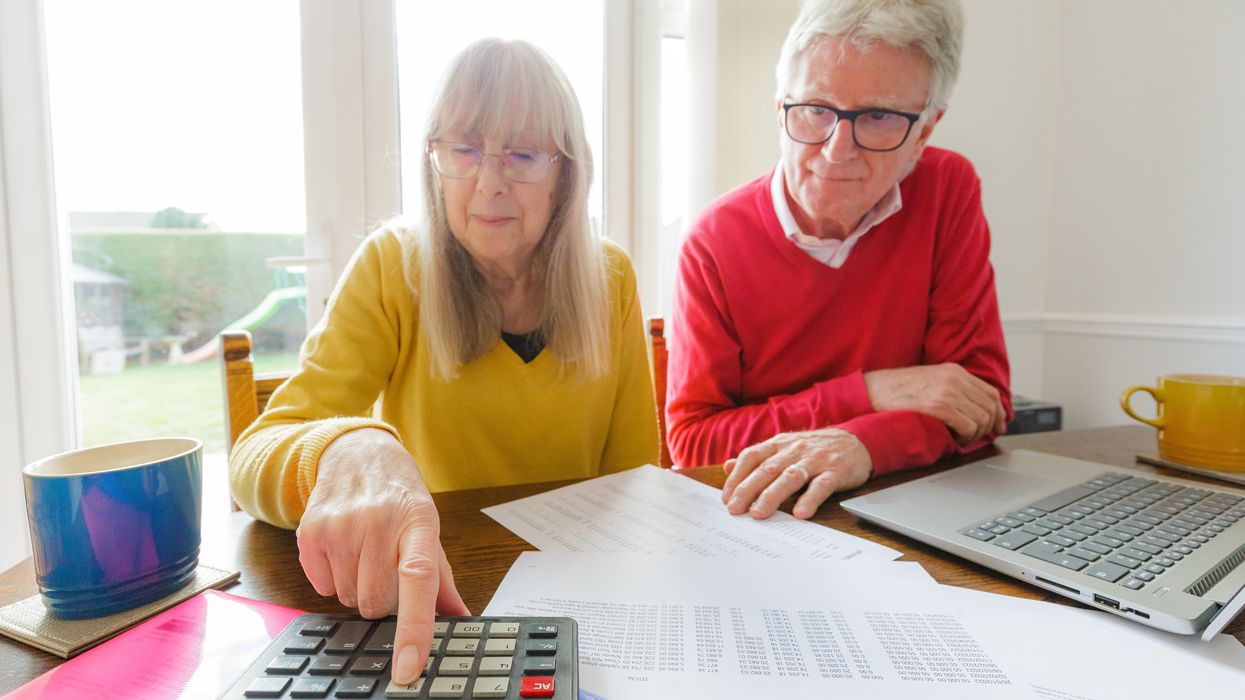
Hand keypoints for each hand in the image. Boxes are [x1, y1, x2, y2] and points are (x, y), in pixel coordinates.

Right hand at [296, 428, 469, 684]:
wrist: (357, 453)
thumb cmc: (399, 495)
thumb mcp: (428, 527)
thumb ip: (442, 578)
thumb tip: (461, 618)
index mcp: (417, 523)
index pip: (418, 582)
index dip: (414, 629)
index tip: (408, 668)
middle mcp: (378, 522)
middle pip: (377, 603)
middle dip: (384, 598)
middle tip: (385, 566)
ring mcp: (341, 526)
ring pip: (348, 599)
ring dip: (357, 588)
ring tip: (364, 553)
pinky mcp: (310, 532)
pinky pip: (321, 588)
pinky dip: (332, 579)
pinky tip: (342, 550)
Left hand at [720, 429, 871, 519]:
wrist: (856, 441)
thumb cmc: (813, 449)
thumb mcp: (783, 448)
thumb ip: (757, 459)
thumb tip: (727, 467)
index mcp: (779, 444)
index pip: (752, 456)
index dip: (737, 476)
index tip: (726, 498)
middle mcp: (794, 450)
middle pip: (767, 469)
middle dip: (748, 489)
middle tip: (735, 509)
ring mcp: (816, 459)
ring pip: (790, 476)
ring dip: (773, 495)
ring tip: (759, 513)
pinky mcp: (836, 471)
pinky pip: (821, 485)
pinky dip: (809, 499)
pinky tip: (799, 513)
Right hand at [863, 363, 1005, 442]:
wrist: (872, 390)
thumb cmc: (895, 391)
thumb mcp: (929, 382)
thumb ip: (951, 389)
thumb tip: (971, 408)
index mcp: (954, 371)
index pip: (990, 392)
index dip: (998, 413)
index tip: (998, 426)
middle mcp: (955, 378)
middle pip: (991, 406)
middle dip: (990, 426)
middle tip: (979, 437)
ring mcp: (948, 391)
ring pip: (982, 418)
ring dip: (976, 434)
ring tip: (961, 438)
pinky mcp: (939, 406)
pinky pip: (969, 426)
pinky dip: (966, 437)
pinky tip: (954, 438)